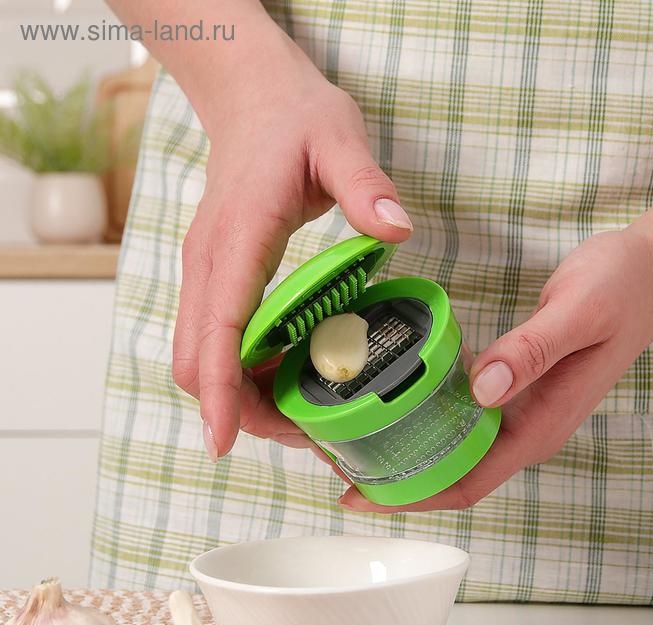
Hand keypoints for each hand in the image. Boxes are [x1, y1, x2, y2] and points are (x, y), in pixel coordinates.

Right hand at [170, 27, 411, 460]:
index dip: (218, 391)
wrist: (251, 98)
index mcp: (236, 239)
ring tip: (303, 413)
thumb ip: (365, 183)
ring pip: (202, 356)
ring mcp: (207, 271)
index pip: (216, 330)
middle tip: (304, 431)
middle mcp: (209, 264)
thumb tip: (397, 229)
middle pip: (199, 360)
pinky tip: (289, 373)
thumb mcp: (339, 138)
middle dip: (238, 408)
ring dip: (240, 395)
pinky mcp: (216, 276)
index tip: (223, 443)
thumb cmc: (294, 117)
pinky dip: (244, 370)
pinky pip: (218, 339)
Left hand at [339, 227, 652, 511]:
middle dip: (395, 477)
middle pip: (450, 472)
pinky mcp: (510, 383)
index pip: (467, 482)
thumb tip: (481, 389)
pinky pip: (460, 411)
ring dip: (404, 447)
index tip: (359, 495)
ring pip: (451, 444)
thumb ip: (532, 352)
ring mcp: (518, 406)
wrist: (648, 271)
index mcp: (539, 425)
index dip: (412, 497)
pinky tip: (392, 396)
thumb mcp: (578, 314)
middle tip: (334, 459)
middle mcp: (525, 425)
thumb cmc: (622, 289)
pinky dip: (423, 411)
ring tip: (348, 434)